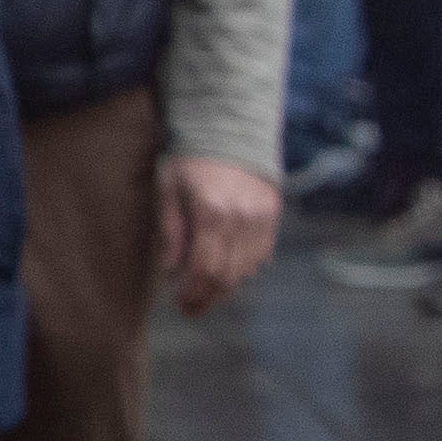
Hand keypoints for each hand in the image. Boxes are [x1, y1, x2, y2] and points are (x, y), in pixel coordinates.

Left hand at [159, 153, 278, 314]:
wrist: (228, 130)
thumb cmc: (189, 160)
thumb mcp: (167, 189)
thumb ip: (171, 231)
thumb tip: (171, 271)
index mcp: (211, 211)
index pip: (205, 268)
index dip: (193, 292)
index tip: (181, 304)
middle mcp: (241, 218)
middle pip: (228, 274)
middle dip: (208, 297)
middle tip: (191, 310)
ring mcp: (261, 217)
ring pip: (247, 268)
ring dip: (226, 287)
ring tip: (206, 295)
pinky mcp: (273, 214)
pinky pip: (261, 254)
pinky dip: (244, 268)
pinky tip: (227, 273)